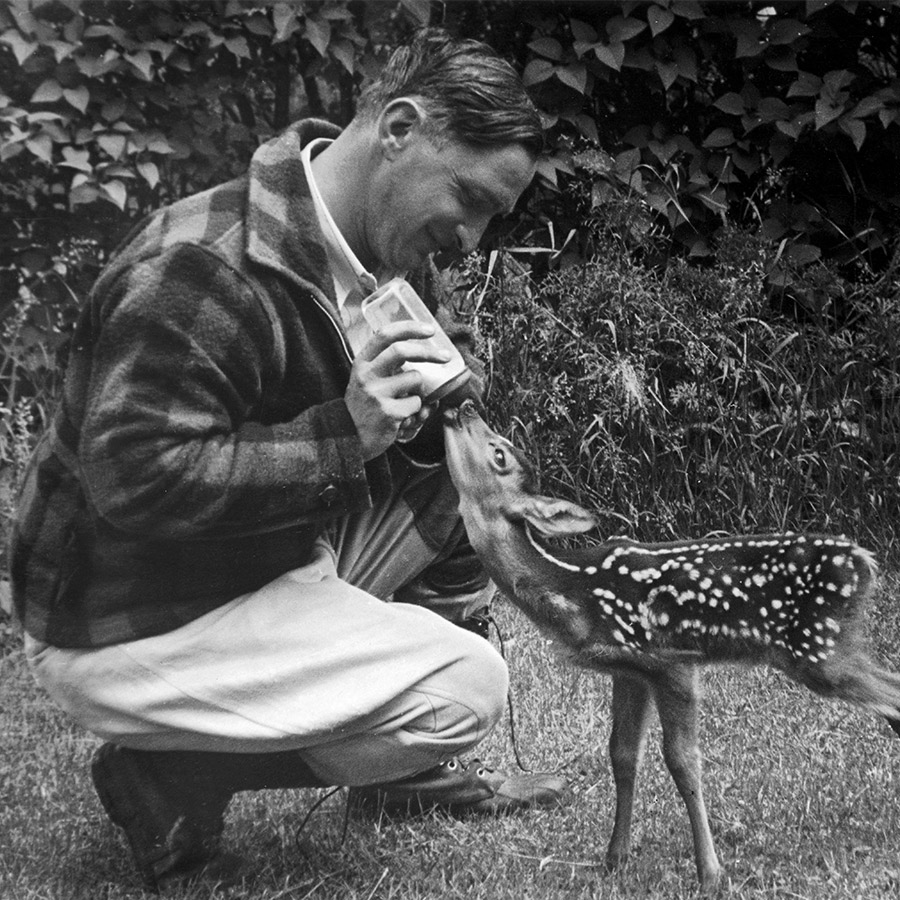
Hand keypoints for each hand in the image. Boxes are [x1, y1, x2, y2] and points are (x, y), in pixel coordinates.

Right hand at [345, 320, 449, 459]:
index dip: (409, 328)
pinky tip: (403, 417)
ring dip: (420, 390)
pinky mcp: (389, 413)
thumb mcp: (364, 379)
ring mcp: (377, 394)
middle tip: (445, 356)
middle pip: (401, 351)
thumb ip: (383, 364)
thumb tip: (418, 349)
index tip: (429, 330)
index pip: (384, 335)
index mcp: (362, 363)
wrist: (348, 438)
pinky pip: (417, 404)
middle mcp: (366, 376)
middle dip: (429, 352)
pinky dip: (416, 410)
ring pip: (415, 379)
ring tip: (407, 401)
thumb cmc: (363, 407)